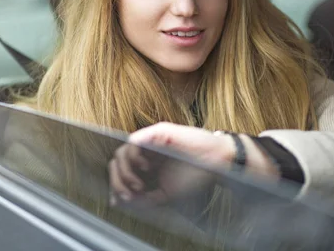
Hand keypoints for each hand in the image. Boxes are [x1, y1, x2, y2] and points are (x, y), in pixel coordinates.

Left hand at [108, 122, 278, 205]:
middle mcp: (146, 151)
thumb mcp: (166, 194)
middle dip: (118, 180)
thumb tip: (121, 201)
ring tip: (138, 185)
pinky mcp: (158, 132)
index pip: (121, 171)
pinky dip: (134, 156)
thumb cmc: (196, 176)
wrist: (217, 164)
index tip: (118, 200)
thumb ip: (145, 198)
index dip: (116, 184)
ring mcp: (151, 140)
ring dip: (125, 171)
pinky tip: (145, 167)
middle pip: (117, 162)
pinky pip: (134, 141)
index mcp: (148, 164)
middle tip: (128, 194)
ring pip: (122, 152)